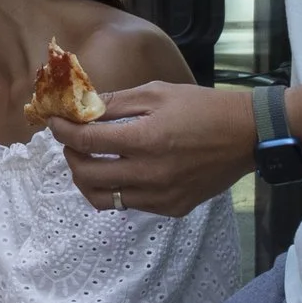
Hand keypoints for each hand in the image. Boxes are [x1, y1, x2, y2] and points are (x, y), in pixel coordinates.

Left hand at [51, 80, 255, 218]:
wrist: (247, 135)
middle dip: (70, 156)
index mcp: (145, 139)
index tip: (54, 123)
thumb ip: (115, 103)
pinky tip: (122, 172)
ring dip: (88, 179)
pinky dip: (117, 189)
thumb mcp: (157, 92)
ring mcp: (161, 196)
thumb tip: (81, 108)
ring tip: (90, 161)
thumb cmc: (202, 107)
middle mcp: (150, 173)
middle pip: (87, 175)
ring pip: (104, 199)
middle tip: (72, 142)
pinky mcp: (173, 209)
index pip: (85, 141)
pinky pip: (131, 204)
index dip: (62, 131)